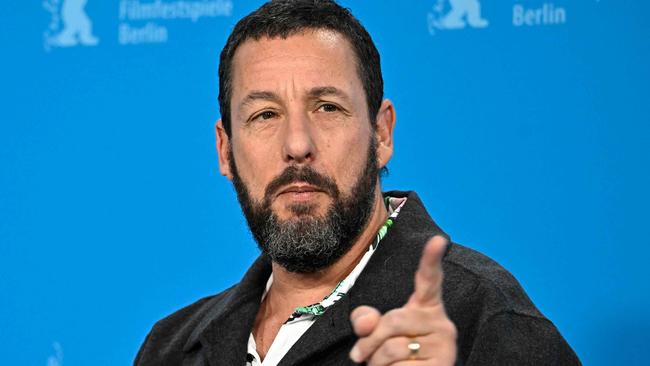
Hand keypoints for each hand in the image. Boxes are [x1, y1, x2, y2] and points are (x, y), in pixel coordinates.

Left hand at [349, 236, 456, 364]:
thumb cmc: (395, 356)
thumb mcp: (375, 333)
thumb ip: (366, 321)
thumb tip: (364, 325)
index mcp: (426, 306)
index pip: (429, 279)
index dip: (431, 259)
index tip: (437, 239)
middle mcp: (441, 322)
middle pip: (394, 320)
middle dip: (369, 341)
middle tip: (359, 356)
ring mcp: (445, 344)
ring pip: (393, 347)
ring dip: (375, 361)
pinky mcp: (444, 363)